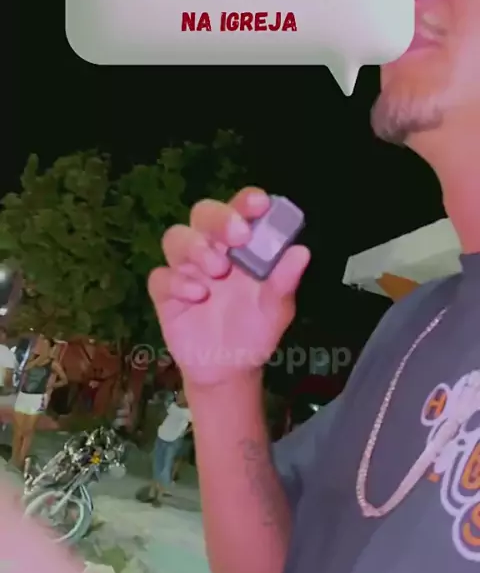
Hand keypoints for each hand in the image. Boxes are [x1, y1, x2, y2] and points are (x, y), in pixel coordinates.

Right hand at [148, 187, 309, 387]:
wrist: (230, 370)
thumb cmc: (255, 330)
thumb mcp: (276, 309)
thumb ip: (285, 281)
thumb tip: (301, 252)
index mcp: (240, 245)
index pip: (240, 210)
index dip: (246, 201)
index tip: (259, 204)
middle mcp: (211, 249)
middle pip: (202, 214)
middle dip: (219, 218)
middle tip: (238, 236)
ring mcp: (185, 269)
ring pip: (175, 238)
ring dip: (196, 247)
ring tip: (218, 270)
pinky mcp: (166, 293)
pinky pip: (161, 277)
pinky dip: (178, 282)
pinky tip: (198, 295)